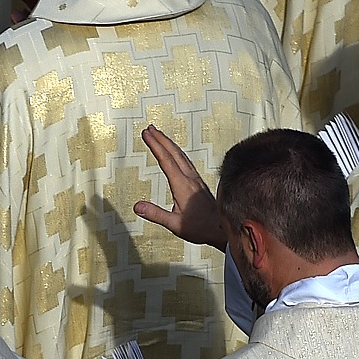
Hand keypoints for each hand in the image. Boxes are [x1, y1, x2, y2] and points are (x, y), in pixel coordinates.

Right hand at [134, 125, 230, 248]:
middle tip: (149, 128)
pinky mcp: (199, 183)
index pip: (166, 160)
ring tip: (159, 135)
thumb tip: (137, 206)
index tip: (146, 134)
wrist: (221, 230)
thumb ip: (155, 214)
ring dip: (169, 143)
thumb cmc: (200, 228)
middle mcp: (190, 179)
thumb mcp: (174, 224)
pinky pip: (186, 161)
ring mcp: (196, 179)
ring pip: (181, 155)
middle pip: (173, 153)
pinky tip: (176, 153)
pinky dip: (177, 152)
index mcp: (182, 185)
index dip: (155, 145)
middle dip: (161, 139)